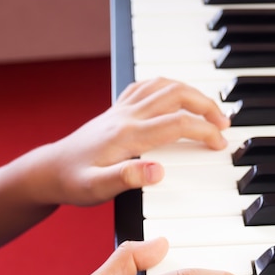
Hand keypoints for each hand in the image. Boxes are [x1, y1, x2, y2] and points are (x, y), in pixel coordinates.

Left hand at [43, 77, 229, 204]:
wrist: (50, 170)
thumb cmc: (74, 181)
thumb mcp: (98, 188)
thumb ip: (127, 178)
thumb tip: (158, 172)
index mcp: (128, 135)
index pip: (177, 123)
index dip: (204, 130)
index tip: (220, 143)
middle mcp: (127, 116)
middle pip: (177, 95)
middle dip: (206, 105)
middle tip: (224, 123)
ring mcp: (122, 110)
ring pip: (165, 86)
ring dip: (191, 92)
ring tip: (209, 109)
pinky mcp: (117, 110)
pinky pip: (147, 86)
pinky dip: (169, 86)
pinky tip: (176, 96)